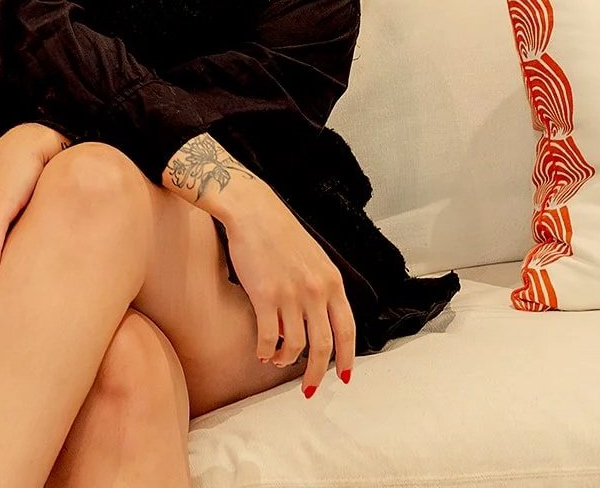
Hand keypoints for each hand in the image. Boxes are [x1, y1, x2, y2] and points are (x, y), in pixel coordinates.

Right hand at [219, 186, 355, 396]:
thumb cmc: (279, 231)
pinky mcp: (264, 296)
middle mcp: (315, 291)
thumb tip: (317, 323)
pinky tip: (261, 351)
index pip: (347, 330)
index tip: (343, 376)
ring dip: (284, 360)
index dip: (346, 357)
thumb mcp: (314, 258)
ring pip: (293, 346)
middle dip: (315, 374)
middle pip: (322, 346)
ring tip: (276, 360)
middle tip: (308, 389)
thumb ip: (321, 288)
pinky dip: (264, 350)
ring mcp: (290, 294)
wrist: (252, 210)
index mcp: (331, 281)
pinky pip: (267, 337)